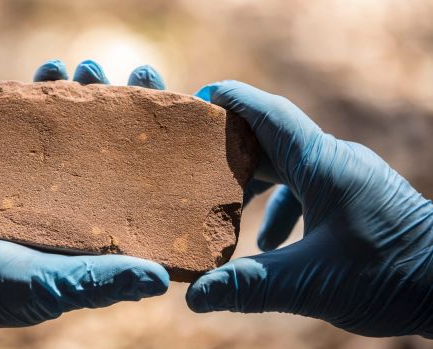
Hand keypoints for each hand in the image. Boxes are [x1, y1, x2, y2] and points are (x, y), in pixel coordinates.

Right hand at [0, 60, 168, 335]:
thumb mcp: (45, 287)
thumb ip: (96, 280)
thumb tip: (161, 278)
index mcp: (92, 232)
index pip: (142, 186)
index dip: (164, 150)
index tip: (184, 111)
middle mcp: (71, 202)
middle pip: (111, 147)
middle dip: (127, 108)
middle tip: (138, 73)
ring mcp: (36, 178)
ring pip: (71, 128)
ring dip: (84, 94)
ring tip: (88, 67)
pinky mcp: (1, 161)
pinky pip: (26, 120)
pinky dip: (38, 93)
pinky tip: (48, 71)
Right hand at [187, 80, 432, 336]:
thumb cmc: (392, 278)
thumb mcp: (310, 283)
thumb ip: (248, 285)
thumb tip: (195, 295)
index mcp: (323, 166)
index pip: (270, 115)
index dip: (233, 101)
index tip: (200, 99)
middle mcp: (336, 162)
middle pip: (274, 138)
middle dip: (234, 148)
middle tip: (196, 159)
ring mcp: (348, 177)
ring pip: (290, 164)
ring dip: (257, 181)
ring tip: (226, 207)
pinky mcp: (355, 195)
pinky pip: (308, 186)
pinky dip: (282, 206)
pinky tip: (269, 243)